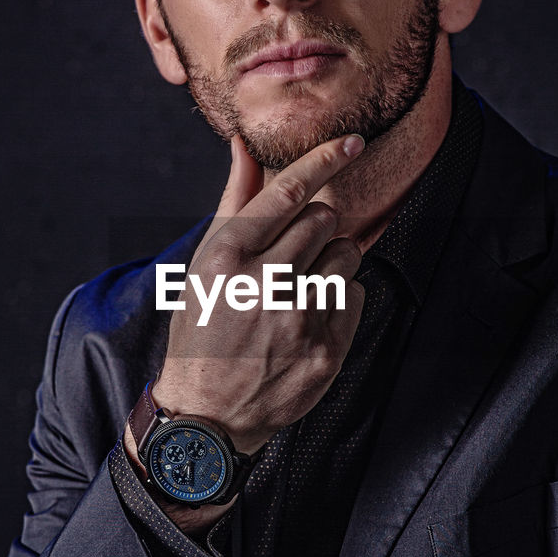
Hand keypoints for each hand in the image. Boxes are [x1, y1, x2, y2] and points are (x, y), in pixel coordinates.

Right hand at [152, 132, 365, 454]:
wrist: (207, 414)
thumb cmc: (202, 331)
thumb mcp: (203, 265)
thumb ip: (233, 203)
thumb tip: (244, 144)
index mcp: (226, 258)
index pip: (287, 192)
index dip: (324, 160)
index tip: (352, 141)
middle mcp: (262, 285)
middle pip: (323, 219)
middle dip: (316, 227)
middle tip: (293, 255)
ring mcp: (297, 319)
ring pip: (346, 254)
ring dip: (331, 261)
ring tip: (299, 288)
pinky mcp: (326, 350)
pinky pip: (355, 295)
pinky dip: (339, 299)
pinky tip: (307, 318)